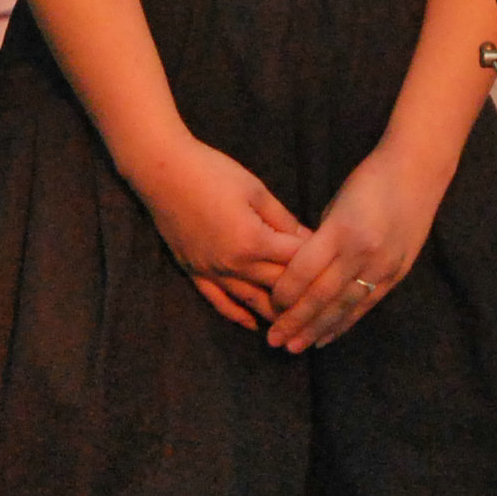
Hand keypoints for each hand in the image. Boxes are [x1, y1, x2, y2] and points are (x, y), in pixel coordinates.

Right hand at [125, 134, 309, 330]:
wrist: (162, 170)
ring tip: (297, 325)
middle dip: (302, 294)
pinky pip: (219, 302)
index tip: (334, 265)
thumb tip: (310, 239)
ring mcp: (211, 271)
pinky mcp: (194, 271)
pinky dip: (238, 315)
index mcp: (253, 241)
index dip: (317, 262)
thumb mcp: (256, 190)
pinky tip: (254, 325)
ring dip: (275, 315)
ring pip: (251, 303)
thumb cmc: (212, 172)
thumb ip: (283, 219)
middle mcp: (233, 264)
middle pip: (277, 287)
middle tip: (324, 302)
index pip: (295, 261)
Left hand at [264, 137, 452, 352]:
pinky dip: (344, 323)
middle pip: (321, 296)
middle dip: (295, 321)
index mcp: (342, 230)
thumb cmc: (369, 181)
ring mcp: (382, 266)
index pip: (304, 271)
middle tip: (274, 340)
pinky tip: (327, 337)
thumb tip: (300, 270)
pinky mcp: (396, 274)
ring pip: (343, 307)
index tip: (269, 306)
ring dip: (317, 330)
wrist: (417, 173)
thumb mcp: (337, 205)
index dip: (284, 293)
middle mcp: (362, 252)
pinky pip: (365, 305)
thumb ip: (321, 240)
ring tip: (295, 347)